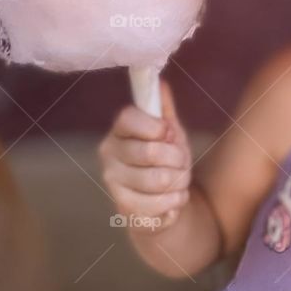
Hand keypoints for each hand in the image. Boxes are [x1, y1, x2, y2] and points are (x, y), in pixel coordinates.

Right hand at [99, 81, 191, 232]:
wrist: (162, 204)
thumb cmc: (165, 161)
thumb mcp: (169, 133)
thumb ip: (164, 110)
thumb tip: (159, 83)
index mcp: (119, 131)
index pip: (129, 118)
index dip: (156, 126)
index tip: (169, 133)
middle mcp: (109, 154)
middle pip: (150, 151)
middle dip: (178, 158)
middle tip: (181, 162)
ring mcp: (113, 182)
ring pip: (159, 179)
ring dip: (180, 180)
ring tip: (180, 180)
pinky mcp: (123, 208)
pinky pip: (160, 203)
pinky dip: (177, 200)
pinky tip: (174, 198)